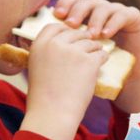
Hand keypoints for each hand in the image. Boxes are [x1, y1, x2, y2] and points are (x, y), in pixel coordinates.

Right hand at [20, 21, 106, 139]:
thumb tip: (64, 43)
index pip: (55, 26)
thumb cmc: (43, 96)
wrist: (53, 113)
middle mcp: (56, 44)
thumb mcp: (36, 68)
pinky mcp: (89, 61)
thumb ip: (47, 52)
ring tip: (92, 61)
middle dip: (83, 39)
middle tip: (86, 50)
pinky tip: (100, 65)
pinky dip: (102, 59)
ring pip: (90, 42)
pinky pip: (101, 53)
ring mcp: (73, 51)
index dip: (65, 30)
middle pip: (75, 32)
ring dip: (94, 50)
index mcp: (39, 45)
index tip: (71, 38)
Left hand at [53, 0, 139, 117]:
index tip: (57, 16)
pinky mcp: (132, 17)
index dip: (65, 5)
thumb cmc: (95, 66)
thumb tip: (23, 41)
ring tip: (91, 35)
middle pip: (86, 2)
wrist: (124, 76)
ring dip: (95, 20)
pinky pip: (123, 14)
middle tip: (71, 25)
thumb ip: (56, 44)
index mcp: (84, 14)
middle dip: (77, 12)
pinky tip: (106, 35)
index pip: (72, 1)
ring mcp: (116, 11)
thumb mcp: (74, 54)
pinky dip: (113, 23)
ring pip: (103, 7)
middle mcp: (99, 9)